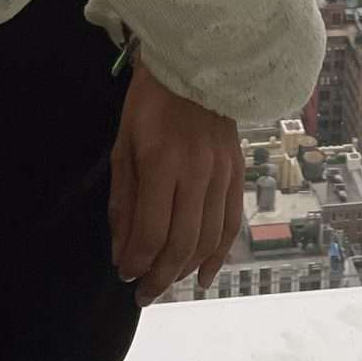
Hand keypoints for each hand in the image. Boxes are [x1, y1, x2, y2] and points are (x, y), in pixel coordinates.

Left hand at [109, 57, 244, 302]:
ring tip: (166, 283)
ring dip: (186, 269)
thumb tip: (123, 249)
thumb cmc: (150, 104)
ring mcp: (222, 174)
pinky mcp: (238, 173)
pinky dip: (218, 254)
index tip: (124, 273)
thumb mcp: (123, 147)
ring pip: (208, 239)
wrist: (199, 66)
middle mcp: (197, 173)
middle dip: (160, 276)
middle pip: (182, 242)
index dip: (137, 260)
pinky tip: (204, 275)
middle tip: (143, 294)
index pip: (151, 230)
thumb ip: (124, 201)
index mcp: (162, 163)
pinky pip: (231, 224)